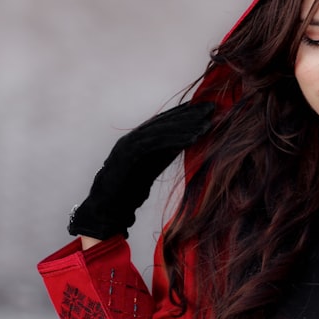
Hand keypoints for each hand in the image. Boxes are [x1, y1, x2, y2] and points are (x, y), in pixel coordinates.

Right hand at [68, 101, 214, 239]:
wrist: (107, 209)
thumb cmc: (128, 192)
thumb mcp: (152, 168)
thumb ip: (165, 154)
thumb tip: (185, 141)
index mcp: (136, 140)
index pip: (163, 122)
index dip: (184, 114)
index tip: (205, 109)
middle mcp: (132, 138)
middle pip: (164, 121)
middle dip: (188, 114)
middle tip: (211, 108)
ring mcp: (128, 145)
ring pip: (161, 130)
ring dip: (185, 126)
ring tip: (206, 124)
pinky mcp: (128, 155)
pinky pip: (155, 143)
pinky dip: (175, 140)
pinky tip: (193, 139)